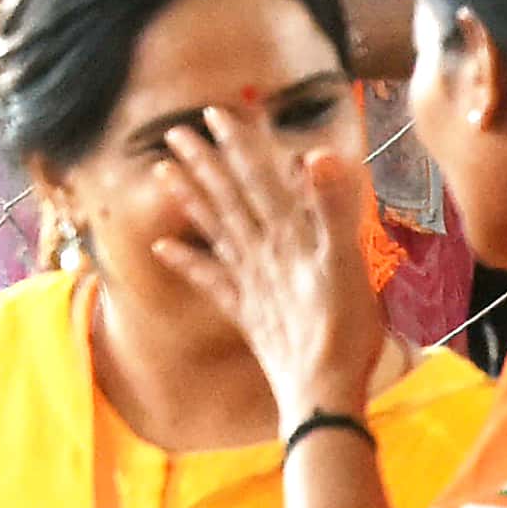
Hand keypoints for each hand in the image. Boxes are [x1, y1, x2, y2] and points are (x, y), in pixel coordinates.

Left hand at [167, 111, 387, 434]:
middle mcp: (262, 253)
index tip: (213, 113)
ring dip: (188, 199)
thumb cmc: (342, 332)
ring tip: (160, 171)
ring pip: (213, 230)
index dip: (237, 146)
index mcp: (288, 237)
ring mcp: (249, 282)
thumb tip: (316, 153)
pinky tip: (161, 246)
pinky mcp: (246, 312)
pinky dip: (186, 261)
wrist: (321, 394)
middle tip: (176, 130)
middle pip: (228, 199)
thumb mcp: (347, 265)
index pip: (257, 180)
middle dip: (204, 162)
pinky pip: (210, 280)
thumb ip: (332, 207)